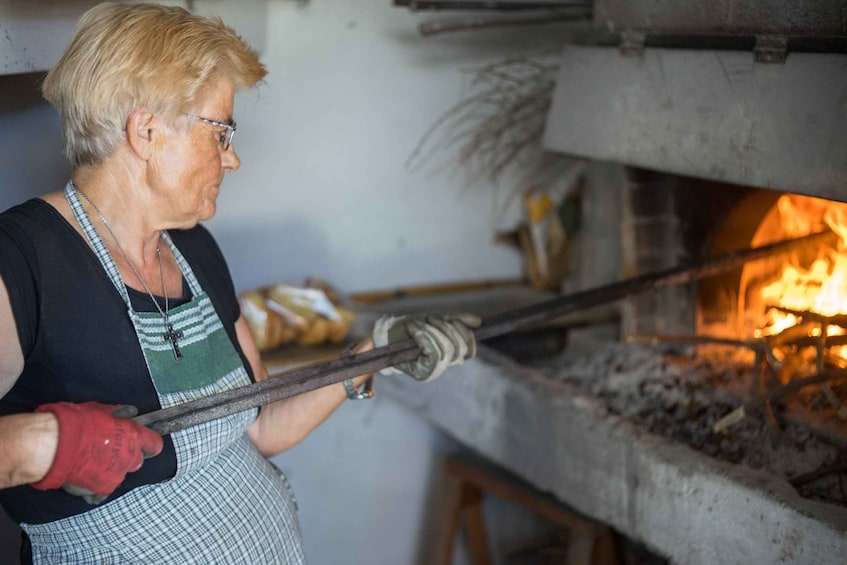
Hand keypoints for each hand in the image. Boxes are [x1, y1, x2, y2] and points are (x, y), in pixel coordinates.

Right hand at [30, 402, 162, 502]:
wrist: (54, 446)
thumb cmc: (76, 423)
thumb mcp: (100, 410)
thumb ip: (118, 413)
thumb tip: (129, 412)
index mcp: (133, 436)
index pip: (154, 444)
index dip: (149, 443)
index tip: (145, 443)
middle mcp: (130, 457)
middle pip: (137, 460)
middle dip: (128, 456)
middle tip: (110, 450)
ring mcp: (117, 474)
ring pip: (121, 473)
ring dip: (111, 468)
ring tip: (92, 462)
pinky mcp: (102, 488)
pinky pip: (104, 487)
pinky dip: (96, 482)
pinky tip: (84, 474)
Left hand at [372, 313, 481, 381]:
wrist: (386, 335)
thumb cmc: (410, 329)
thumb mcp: (435, 321)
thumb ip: (457, 321)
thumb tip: (479, 321)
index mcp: (450, 355)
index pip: (469, 351)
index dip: (466, 335)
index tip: (454, 321)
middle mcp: (444, 367)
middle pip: (459, 347)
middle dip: (445, 328)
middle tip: (430, 318)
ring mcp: (434, 372)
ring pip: (446, 350)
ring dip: (432, 330)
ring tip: (418, 322)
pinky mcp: (423, 374)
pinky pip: (433, 353)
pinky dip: (424, 336)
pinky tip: (414, 329)